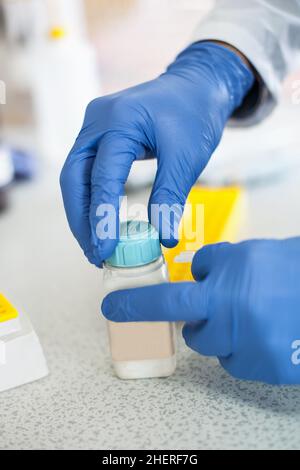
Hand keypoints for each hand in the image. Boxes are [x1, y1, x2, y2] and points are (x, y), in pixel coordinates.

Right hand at [60, 42, 252, 265]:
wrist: (197, 86)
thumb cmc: (195, 114)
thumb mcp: (188, 157)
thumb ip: (170, 196)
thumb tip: (164, 238)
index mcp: (120, 120)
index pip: (102, 177)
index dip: (101, 217)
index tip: (104, 250)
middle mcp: (97, 121)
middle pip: (74, 179)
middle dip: (81, 221)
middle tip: (94, 255)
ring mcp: (94, 126)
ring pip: (76, 178)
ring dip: (83, 214)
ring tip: (95, 246)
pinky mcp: (99, 135)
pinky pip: (87, 171)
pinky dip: (91, 199)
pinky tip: (99, 221)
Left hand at [102, 238, 299, 384]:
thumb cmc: (291, 269)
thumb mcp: (248, 254)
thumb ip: (214, 265)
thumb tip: (195, 276)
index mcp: (226, 290)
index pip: (168, 301)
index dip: (136, 305)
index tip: (112, 308)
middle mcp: (233, 324)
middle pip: (194, 334)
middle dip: (199, 321)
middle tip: (220, 306)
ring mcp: (249, 351)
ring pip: (216, 349)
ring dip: (224, 334)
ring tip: (252, 315)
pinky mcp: (265, 370)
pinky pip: (238, 362)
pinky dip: (244, 348)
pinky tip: (265, 331)